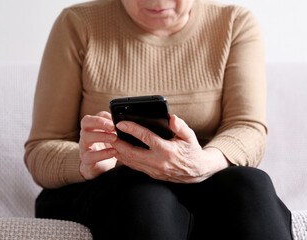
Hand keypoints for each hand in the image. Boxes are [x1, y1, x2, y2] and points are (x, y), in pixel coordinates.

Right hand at [79, 111, 117, 179]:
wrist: (100, 167)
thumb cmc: (106, 148)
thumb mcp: (112, 136)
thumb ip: (115, 128)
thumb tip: (126, 121)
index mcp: (91, 127)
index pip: (94, 116)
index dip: (104, 117)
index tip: (116, 120)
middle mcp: (85, 135)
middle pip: (85, 122)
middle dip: (99, 122)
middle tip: (112, 126)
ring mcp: (84, 147)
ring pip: (86, 138)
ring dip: (102, 136)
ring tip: (114, 138)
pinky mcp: (86, 160)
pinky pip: (91, 156)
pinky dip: (103, 153)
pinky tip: (113, 151)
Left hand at [111, 115, 229, 182]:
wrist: (197, 172)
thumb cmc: (192, 151)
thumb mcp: (190, 137)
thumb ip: (181, 127)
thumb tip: (172, 118)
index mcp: (167, 150)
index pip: (145, 138)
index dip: (132, 129)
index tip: (121, 123)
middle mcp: (158, 161)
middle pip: (132, 152)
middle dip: (118, 143)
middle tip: (110, 133)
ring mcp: (154, 170)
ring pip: (131, 162)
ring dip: (119, 152)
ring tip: (111, 141)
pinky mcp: (152, 174)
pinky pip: (135, 167)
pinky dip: (125, 159)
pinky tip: (119, 151)